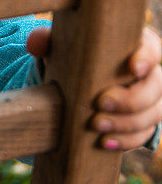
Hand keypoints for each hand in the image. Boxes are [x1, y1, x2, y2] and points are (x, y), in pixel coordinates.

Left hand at [27, 25, 161, 150]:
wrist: (78, 81)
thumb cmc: (74, 54)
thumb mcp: (61, 44)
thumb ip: (47, 40)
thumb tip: (33, 44)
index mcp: (134, 46)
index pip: (152, 48)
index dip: (146, 58)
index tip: (132, 67)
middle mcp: (149, 73)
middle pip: (154, 87)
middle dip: (130, 99)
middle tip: (100, 103)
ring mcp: (150, 99)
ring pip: (152, 114)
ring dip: (126, 123)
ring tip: (96, 126)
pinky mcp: (144, 122)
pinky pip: (143, 134)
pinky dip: (125, 140)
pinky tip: (104, 143)